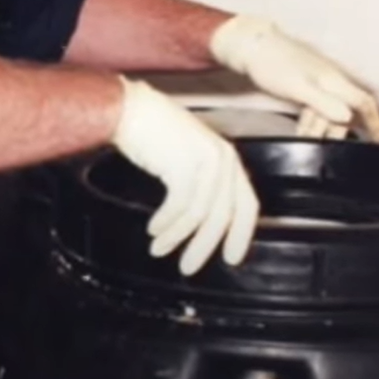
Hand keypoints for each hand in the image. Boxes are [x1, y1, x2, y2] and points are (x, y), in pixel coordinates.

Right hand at [112, 77, 260, 274]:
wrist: (131, 110)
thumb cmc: (155, 133)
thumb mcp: (189, 158)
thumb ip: (203, 184)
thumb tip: (203, 224)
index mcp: (229, 159)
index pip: (247, 205)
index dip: (241, 235)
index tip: (231, 259)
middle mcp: (224, 160)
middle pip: (223, 216)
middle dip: (204, 246)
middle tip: (189, 268)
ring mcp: (207, 162)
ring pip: (199, 215)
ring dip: (177, 237)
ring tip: (160, 249)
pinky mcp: (185, 165)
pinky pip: (179, 207)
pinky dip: (166, 223)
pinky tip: (154, 230)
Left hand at [210, 15, 378, 140]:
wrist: (249, 46)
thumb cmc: (272, 64)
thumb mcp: (298, 87)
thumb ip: (323, 103)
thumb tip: (348, 118)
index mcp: (333, 80)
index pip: (363, 101)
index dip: (375, 120)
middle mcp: (329, 81)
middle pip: (344, 111)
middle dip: (337, 131)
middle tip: (324, 150)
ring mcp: (316, 82)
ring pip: (326, 111)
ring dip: (320, 129)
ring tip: (306, 144)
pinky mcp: (303, 84)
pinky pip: (314, 107)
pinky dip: (310, 121)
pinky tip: (302, 131)